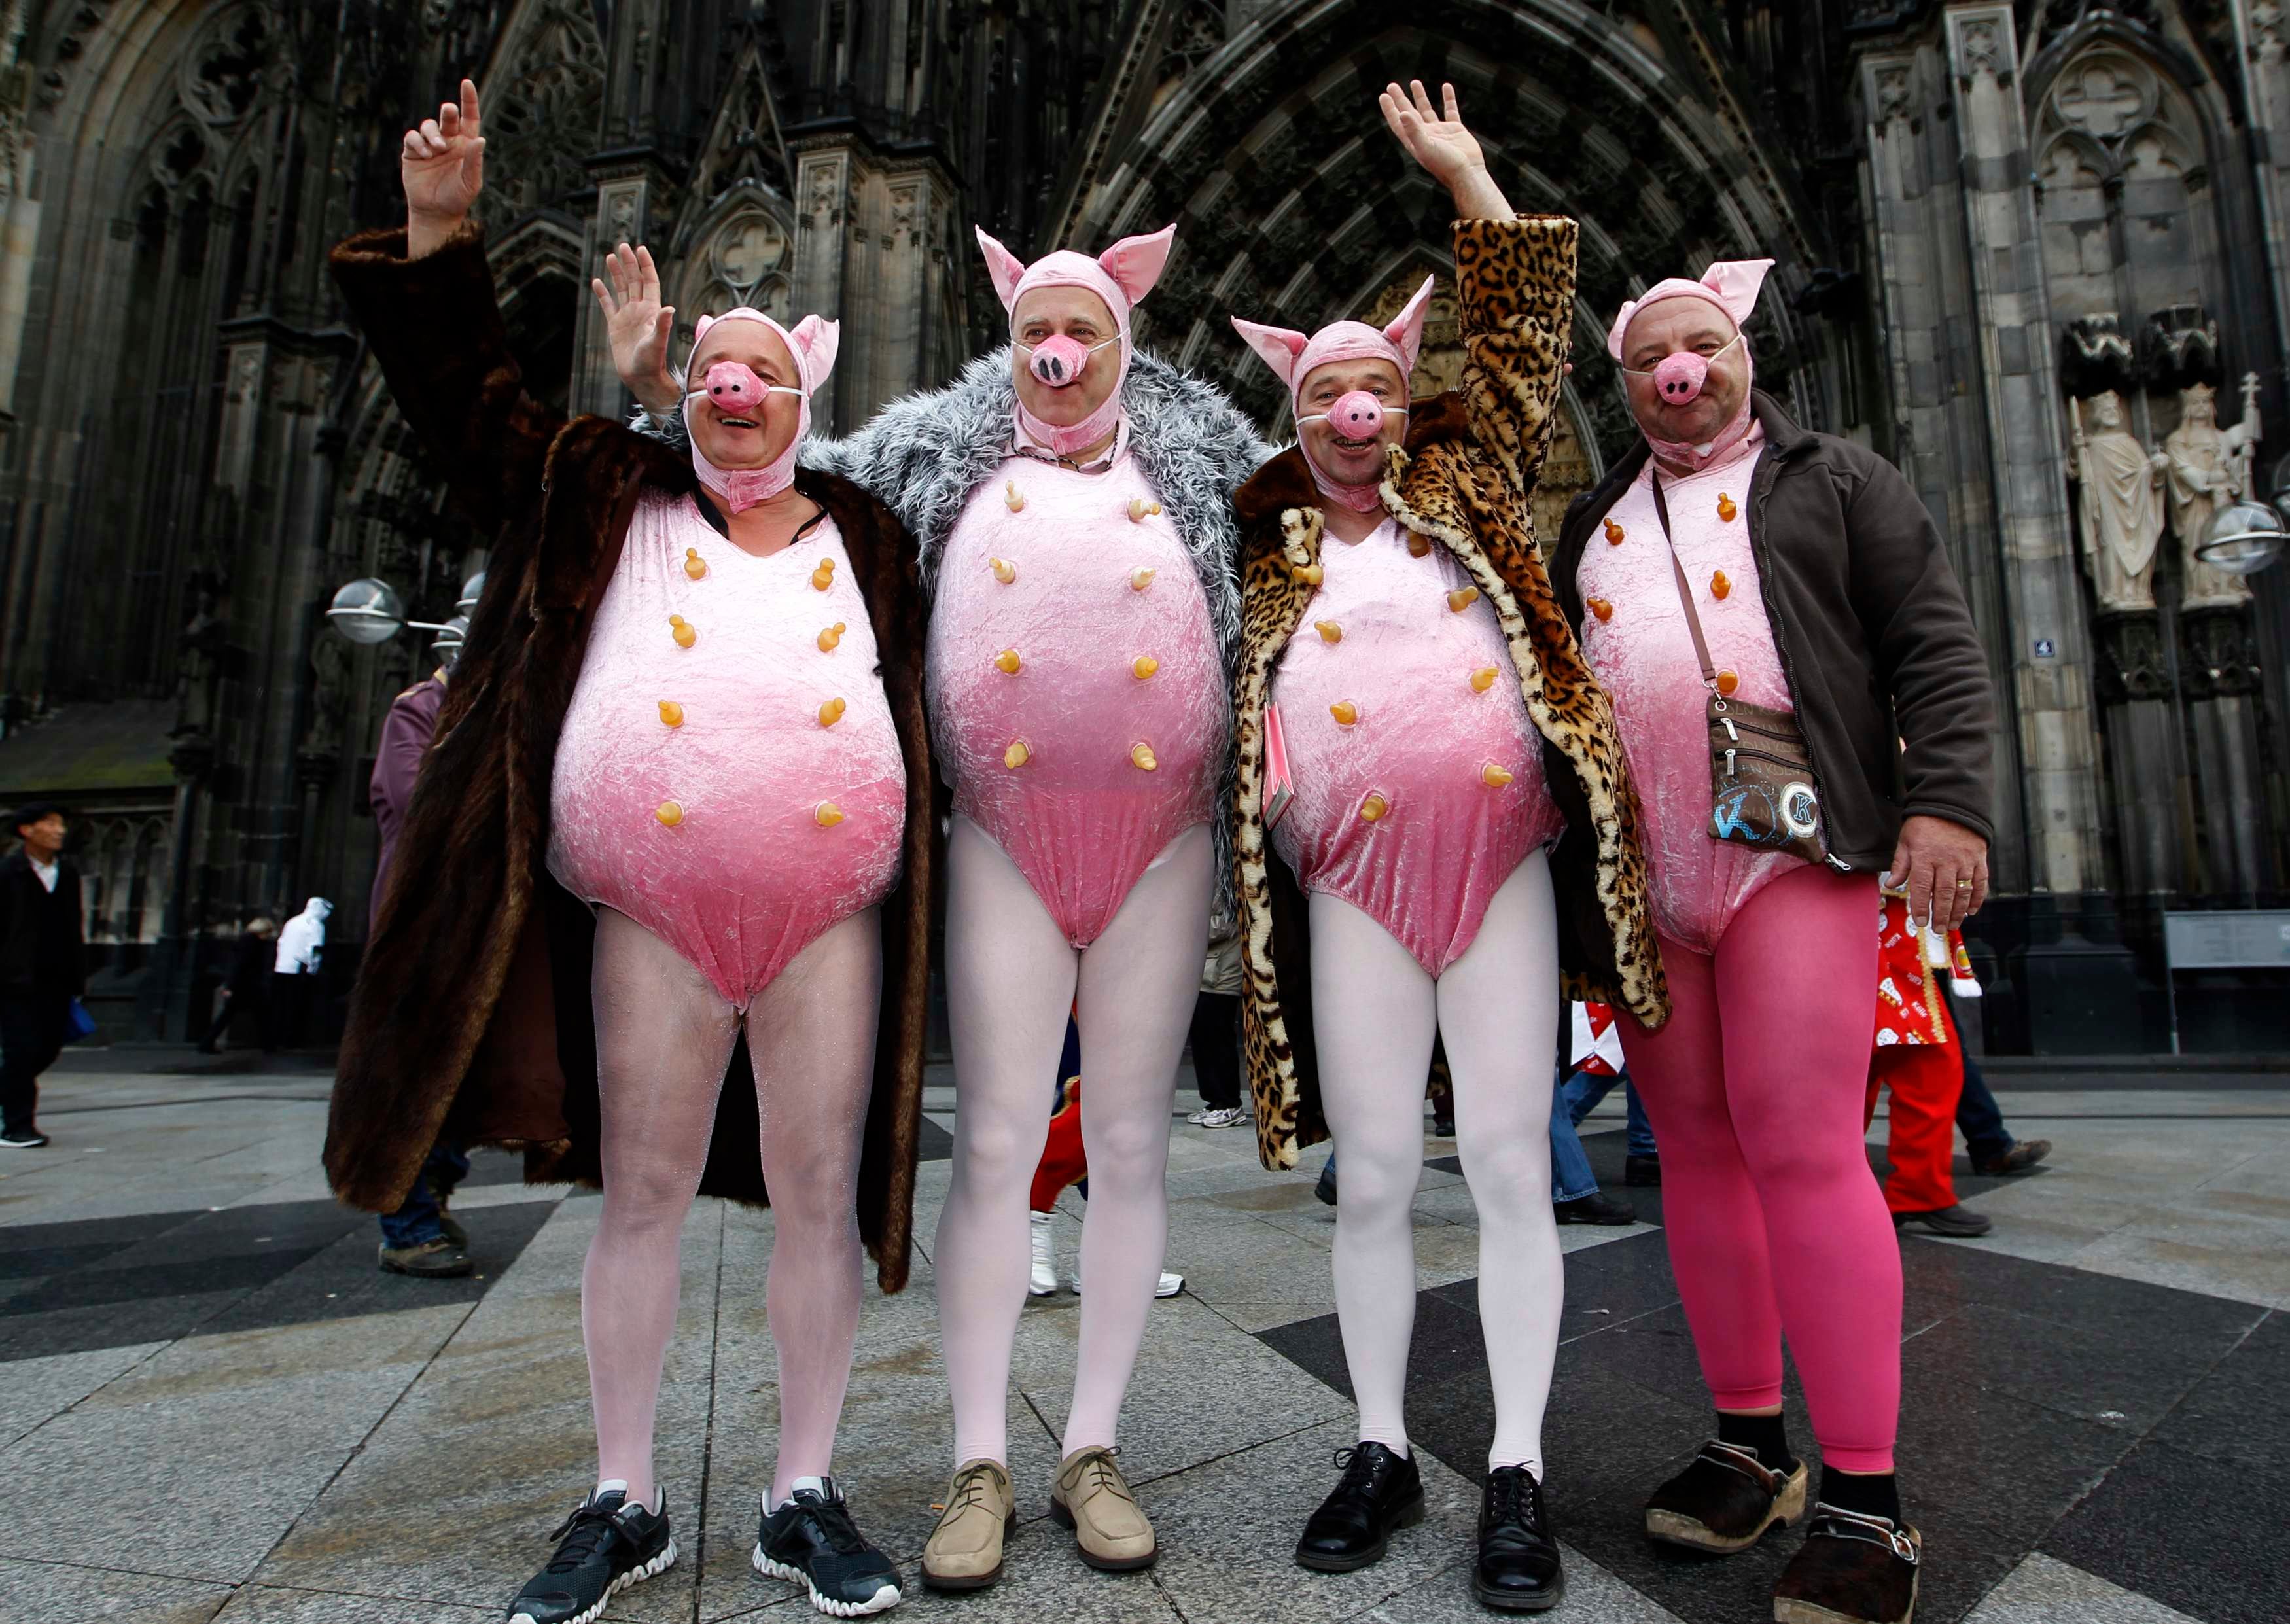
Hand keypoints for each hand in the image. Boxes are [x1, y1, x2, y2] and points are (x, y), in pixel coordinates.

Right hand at [403, 79, 484, 256]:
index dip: (468, 100)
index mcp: (466, 144)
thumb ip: (474, 161)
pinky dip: (417, 142)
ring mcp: (429, 145)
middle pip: (448, 117)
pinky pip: (412, 137)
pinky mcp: (413, 152)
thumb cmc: (457, 198)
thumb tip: (480, 140)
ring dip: (432, 134)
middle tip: (449, 111)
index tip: (467, 83)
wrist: (436, 212)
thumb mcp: (471, 182)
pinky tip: (424, 155)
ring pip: (428, 125)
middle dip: (448, 112)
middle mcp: (448, 140)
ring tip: (436, 150)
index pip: (469, 118)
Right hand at [592, 244, 681, 413]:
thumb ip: (662, 325)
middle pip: (634, 281)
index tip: (640, 248)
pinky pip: (607, 305)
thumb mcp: (657, 342)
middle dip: (629, 263)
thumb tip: (669, 308)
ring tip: (610, 256)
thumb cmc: (652, 362)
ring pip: (621, 289)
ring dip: (616, 273)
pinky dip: (602, 293)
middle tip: (622, 246)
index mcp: (651, 310)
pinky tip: (597, 281)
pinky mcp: (615, 325)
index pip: (649, 281)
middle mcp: (639, 310)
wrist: (641, 378)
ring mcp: (627, 316)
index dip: (645, 265)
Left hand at [1379, 80, 1510, 217]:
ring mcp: (1440, 132)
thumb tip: (1401, 112)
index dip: (1390, 109)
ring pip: (1427, 110)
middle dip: (1400, 100)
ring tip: (1415, 82)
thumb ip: (1413, 130)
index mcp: (1414, 141)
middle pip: (1409, 114)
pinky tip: (1446, 87)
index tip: (1383, 95)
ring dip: (1420, 97)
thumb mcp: (1426, 146)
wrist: (1467, 172)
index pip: (1398, 122)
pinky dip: (1448, 98)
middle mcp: (1425, 135)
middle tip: (1392, 85)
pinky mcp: (1455, 130)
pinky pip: (1450, 111)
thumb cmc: (1444, 164)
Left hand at [1885, 814, 1988, 933]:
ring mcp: (1966, 860)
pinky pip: (1980, 882)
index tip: (1920, 922)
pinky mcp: (1980, 859)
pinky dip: (1977, 898)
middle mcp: (1946, 860)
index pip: (1921, 886)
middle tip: (1937, 930)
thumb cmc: (1924, 825)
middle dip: (1940, 914)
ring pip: (1963, 891)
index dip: (1920, 906)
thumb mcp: (1906, 841)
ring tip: (1952, 925)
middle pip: (1944, 893)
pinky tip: (1971, 911)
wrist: (1952, 804)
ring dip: (1958, 911)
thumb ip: (1900, 864)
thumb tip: (1890, 885)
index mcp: (1925, 856)